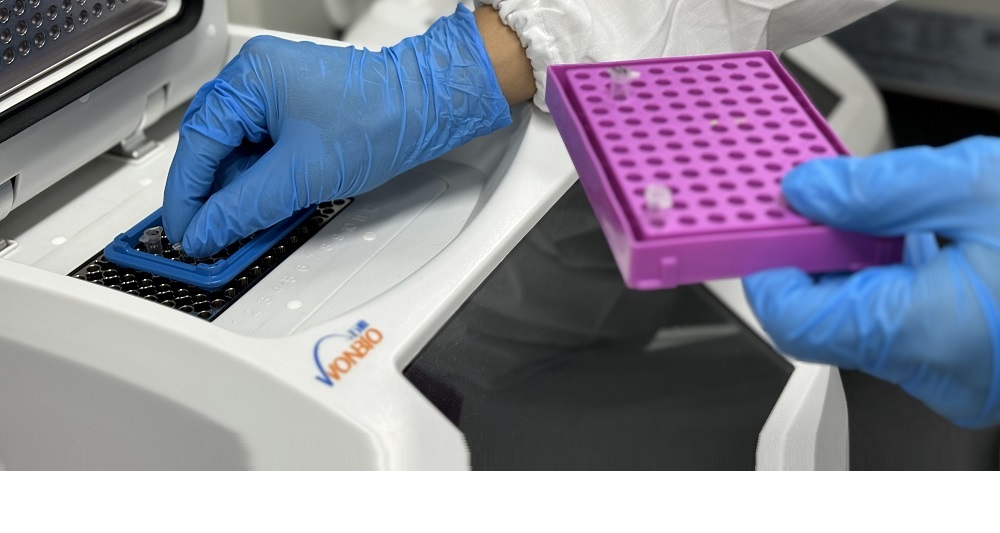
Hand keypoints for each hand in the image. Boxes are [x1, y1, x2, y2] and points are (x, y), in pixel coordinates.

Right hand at [162, 4, 510, 256]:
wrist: (429, 107)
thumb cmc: (380, 118)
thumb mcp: (302, 174)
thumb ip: (245, 207)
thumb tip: (209, 229)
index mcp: (250, 78)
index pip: (197, 142)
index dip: (187, 196)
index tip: (184, 232)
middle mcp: (258, 79)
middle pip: (213, 146)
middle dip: (211, 195)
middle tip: (204, 236)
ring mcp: (278, 93)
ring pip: (239, 151)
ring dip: (237, 191)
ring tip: (236, 228)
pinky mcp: (298, 111)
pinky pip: (264, 149)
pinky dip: (261, 180)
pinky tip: (262, 207)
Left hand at [743, 136, 999, 427]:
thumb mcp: (975, 185)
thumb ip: (877, 191)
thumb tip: (806, 193)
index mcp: (924, 331)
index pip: (794, 320)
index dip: (770, 267)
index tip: (768, 225)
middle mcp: (931, 371)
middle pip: (825, 320)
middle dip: (821, 259)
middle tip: (836, 206)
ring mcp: (949, 378)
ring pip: (862, 324)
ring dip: (862, 270)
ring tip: (903, 223)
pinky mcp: (965, 371)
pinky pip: (901, 331)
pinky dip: (896, 287)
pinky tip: (929, 249)